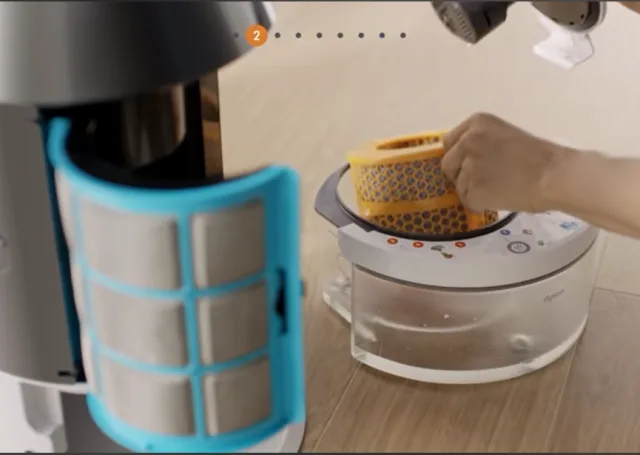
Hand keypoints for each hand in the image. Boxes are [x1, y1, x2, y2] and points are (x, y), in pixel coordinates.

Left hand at [442, 113, 572, 212]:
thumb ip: (481, 142)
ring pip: (458, 184)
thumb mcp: (504, 135)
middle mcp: (467, 141)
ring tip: (498, 188)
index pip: (449, 142)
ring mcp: (467, 166)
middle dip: (460, 173)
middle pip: (447, 163)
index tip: (470, 163)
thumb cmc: (539, 156)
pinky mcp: (470, 190)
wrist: (554, 176)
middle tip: (484, 179)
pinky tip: (499, 197)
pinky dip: (480, 203)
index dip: (458, 156)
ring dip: (472, 189)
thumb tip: (463, 159)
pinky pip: (467, 200)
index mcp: (476, 123)